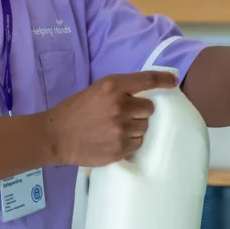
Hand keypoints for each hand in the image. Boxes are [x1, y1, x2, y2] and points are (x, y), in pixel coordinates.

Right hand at [47, 71, 177, 166]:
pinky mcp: (119, 149)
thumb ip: (118, 91)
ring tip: (116, 129)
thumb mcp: (95, 91)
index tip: (173, 81)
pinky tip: (114, 140)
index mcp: (112, 87)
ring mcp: (121, 130)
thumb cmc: (73, 111)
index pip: (147, 80)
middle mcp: (120, 107)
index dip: (164, 79)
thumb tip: (143, 95)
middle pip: (149, 109)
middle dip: (140, 112)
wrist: (55, 136)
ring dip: (135, 128)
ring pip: (144, 128)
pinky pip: (137, 144)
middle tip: (125, 115)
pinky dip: (130, 142)